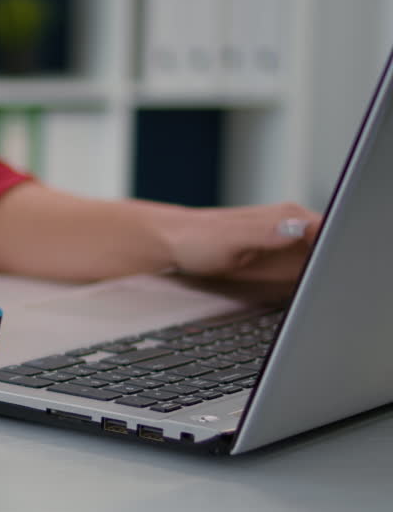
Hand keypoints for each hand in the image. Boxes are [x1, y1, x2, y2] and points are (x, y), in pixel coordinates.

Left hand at [155, 202, 322, 281]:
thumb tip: (296, 229)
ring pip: (317, 264)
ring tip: (306, 292)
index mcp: (288, 216)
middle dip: (332, 268)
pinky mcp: (277, 260)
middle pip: (329, 250)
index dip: (339, 251)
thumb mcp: (230, 236)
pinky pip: (302, 273)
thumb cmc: (195, 237)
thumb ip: (265, 232)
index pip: (332, 231)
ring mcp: (285, 243)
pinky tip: (296, 294)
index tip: (335, 272)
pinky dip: (305, 284)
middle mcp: (292, 227)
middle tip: (323, 289)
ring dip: (319, 278)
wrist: (172, 244)